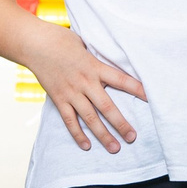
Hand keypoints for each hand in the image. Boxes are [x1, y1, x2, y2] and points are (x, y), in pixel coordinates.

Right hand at [30, 30, 147, 153]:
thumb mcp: (85, 44)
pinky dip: (77, 134)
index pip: (122, 80)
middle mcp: (85, 82)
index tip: (152, 100)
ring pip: (90, 118)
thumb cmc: (61, 39)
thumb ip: (97, 57)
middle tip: (133, 137)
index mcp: (95, 66)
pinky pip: (69, 120)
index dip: (138, 90)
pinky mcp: (58, 98)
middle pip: (107, 107)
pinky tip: (86, 146)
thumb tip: (111, 59)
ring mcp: (71, 92)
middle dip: (121, 124)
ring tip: (115, 148)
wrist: (34, 43)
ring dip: (103, 135)